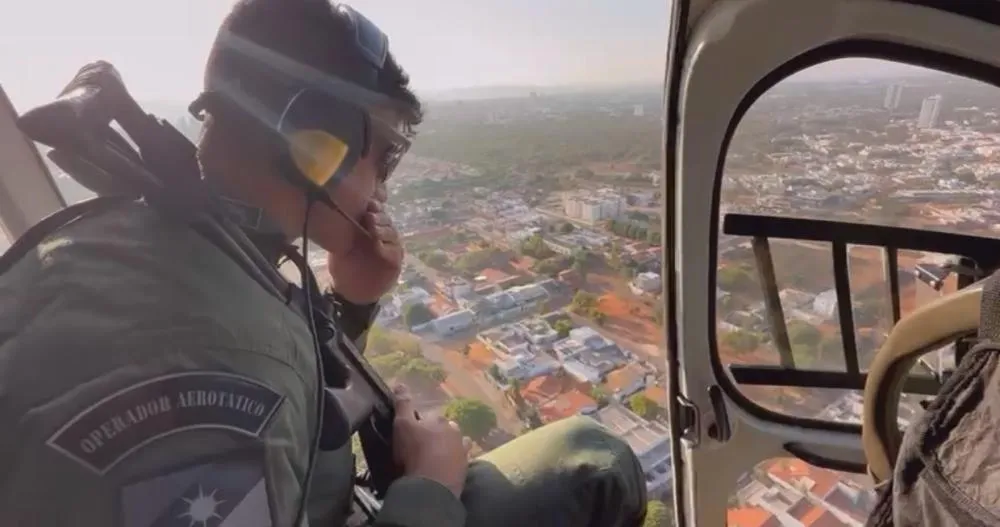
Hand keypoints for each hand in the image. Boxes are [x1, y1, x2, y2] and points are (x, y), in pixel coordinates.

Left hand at [328, 184, 403, 303]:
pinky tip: (378, 246)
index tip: (367, 199)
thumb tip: (332, 206)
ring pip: (391, 231)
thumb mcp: (338, 243)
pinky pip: (393, 251)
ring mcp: (390, 245)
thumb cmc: (343, 264)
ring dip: (382, 229)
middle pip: (384, 217)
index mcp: (368, 224)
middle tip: (369, 215)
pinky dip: (386, 248)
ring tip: (373, 229)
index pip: (376, 207)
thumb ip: (341, 228)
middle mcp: (381, 231)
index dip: (374, 201)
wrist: (350, 291)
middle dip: (378, 214)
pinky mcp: (394, 260)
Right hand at [391, 385, 469, 497]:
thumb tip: (401, 383)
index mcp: (440, 420)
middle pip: (444, 429)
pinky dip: (453, 462)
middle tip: (422, 447)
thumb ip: (403, 404)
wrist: (431, 486)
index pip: (429, 417)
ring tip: (434, 458)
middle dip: (436, 435)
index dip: (419, 425)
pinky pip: (459, 461)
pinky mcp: (465, 469)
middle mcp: (455, 431)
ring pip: (455, 444)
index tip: (411, 435)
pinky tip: (445, 468)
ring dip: (447, 447)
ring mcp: (463, 451)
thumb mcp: (402, 425)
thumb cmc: (414, 453)